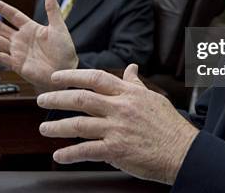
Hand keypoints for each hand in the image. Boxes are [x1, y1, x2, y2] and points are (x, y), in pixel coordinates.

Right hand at [0, 0, 78, 92]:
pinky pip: (1, 57)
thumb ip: (53, 11)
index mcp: (31, 28)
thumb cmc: (65, 51)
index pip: (13, 15)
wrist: (65, 72)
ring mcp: (18, 52)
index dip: (1, 8)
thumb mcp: (59, 28)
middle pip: (0, 27)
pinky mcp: (17, 64)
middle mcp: (21, 39)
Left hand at [37, 65, 198, 184]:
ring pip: (79, 124)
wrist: (183, 152)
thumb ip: (136, 84)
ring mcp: (117, 129)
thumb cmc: (170, 125)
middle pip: (81, 99)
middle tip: (41, 100)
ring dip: (57, 127)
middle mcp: (120, 108)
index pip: (95, 78)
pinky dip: (70, 153)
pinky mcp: (117, 150)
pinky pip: (87, 150)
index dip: (72, 76)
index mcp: (128, 94)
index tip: (56, 78)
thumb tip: (131, 68)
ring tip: (44, 129)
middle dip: (57, 98)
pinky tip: (59, 155)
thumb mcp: (153, 98)